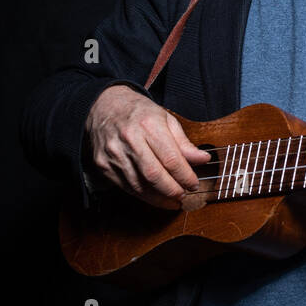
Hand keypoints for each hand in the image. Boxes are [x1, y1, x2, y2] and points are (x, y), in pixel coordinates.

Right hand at [84, 84, 210, 208]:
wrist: (103, 106)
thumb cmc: (138, 112)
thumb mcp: (166, 119)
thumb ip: (184, 142)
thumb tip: (203, 159)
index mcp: (148, 125)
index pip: (171, 159)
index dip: (185, 176)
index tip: (194, 184)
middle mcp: (129, 139)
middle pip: (154, 175)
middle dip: (172, 190)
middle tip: (184, 195)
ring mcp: (114, 154)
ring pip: (139, 186)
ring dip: (158, 198)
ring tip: (172, 199)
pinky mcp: (103, 165)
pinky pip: (126, 187)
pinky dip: (143, 195)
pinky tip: (154, 196)